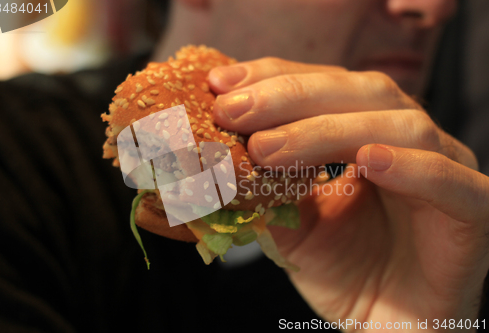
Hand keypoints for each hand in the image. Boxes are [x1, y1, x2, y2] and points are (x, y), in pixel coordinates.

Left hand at [208, 58, 488, 331]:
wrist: (389, 326)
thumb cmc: (345, 271)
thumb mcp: (292, 224)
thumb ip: (266, 189)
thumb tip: (220, 158)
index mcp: (367, 131)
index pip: (323, 86)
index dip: (274, 78)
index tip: (221, 85)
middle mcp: (406, 140)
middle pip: (358, 92)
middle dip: (290, 96)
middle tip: (234, 111)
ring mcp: (445, 168)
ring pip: (398, 126)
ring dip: (327, 129)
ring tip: (268, 148)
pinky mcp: (473, 209)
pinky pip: (446, 179)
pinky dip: (408, 167)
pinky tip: (366, 162)